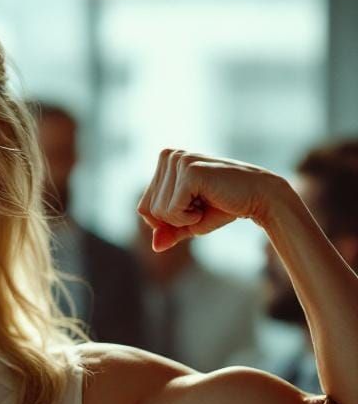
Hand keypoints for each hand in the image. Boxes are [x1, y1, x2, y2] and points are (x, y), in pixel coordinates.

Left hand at [138, 149, 291, 251]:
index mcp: (165, 161)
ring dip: (183, 218)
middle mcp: (169, 156)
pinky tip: (208, 202)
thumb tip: (154, 247)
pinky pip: (172, 210)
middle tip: (202, 205)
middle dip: (174, 220)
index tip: (192, 208)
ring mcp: (179, 160)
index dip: (166, 221)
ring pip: (158, 212)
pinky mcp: (190, 171)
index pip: (143, 207)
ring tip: (206, 202)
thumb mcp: (189, 223)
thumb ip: (168, 232)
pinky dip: (189, 217)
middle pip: (148, 210)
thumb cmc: (224, 206)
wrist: (259, 198)